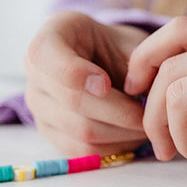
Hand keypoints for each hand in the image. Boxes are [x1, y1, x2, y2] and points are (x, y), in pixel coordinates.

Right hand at [24, 11, 148, 155]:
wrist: (108, 62)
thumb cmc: (120, 47)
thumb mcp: (130, 40)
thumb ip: (138, 60)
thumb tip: (148, 92)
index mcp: (51, 35)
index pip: (46, 56)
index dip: (77, 74)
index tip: (106, 84)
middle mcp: (35, 71)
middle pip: (72, 101)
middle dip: (119, 110)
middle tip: (151, 112)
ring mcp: (38, 105)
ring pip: (81, 131)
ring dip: (123, 131)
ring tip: (149, 123)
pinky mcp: (51, 133)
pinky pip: (83, 151)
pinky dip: (116, 146)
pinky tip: (134, 135)